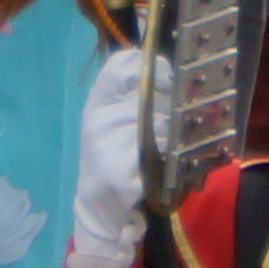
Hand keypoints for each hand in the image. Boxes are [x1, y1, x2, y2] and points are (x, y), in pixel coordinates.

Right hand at [65, 38, 150, 267]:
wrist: (98, 202)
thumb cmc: (113, 153)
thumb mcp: (114, 118)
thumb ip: (133, 92)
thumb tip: (165, 66)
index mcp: (96, 103)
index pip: (120, 65)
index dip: (152, 67)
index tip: (167, 78)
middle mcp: (97, 120)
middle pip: (151, 97)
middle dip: (170, 107)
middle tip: (171, 122)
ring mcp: (107, 147)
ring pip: (160, 124)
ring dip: (172, 133)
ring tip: (166, 144)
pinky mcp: (121, 173)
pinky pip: (161, 152)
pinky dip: (170, 155)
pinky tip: (164, 161)